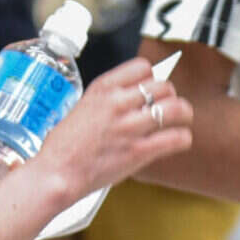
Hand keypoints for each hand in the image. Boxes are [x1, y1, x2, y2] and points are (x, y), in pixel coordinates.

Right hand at [35, 58, 193, 199]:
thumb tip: (133, 96)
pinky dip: (183, 138)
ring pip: (175, 108)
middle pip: (163, 86)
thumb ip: (108, 100)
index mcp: (102, 89)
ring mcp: (129, 127)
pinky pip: (175, 138)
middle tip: (169, 104)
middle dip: (169, 94)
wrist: (56, 173)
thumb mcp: (82, 107)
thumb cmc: (64, 146)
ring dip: (184, 112)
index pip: (142, 66)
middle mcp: (118, 103)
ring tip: (184, 117)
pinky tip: (180, 140)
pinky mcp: (138, 152)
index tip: (153, 85)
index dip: (152, 76)